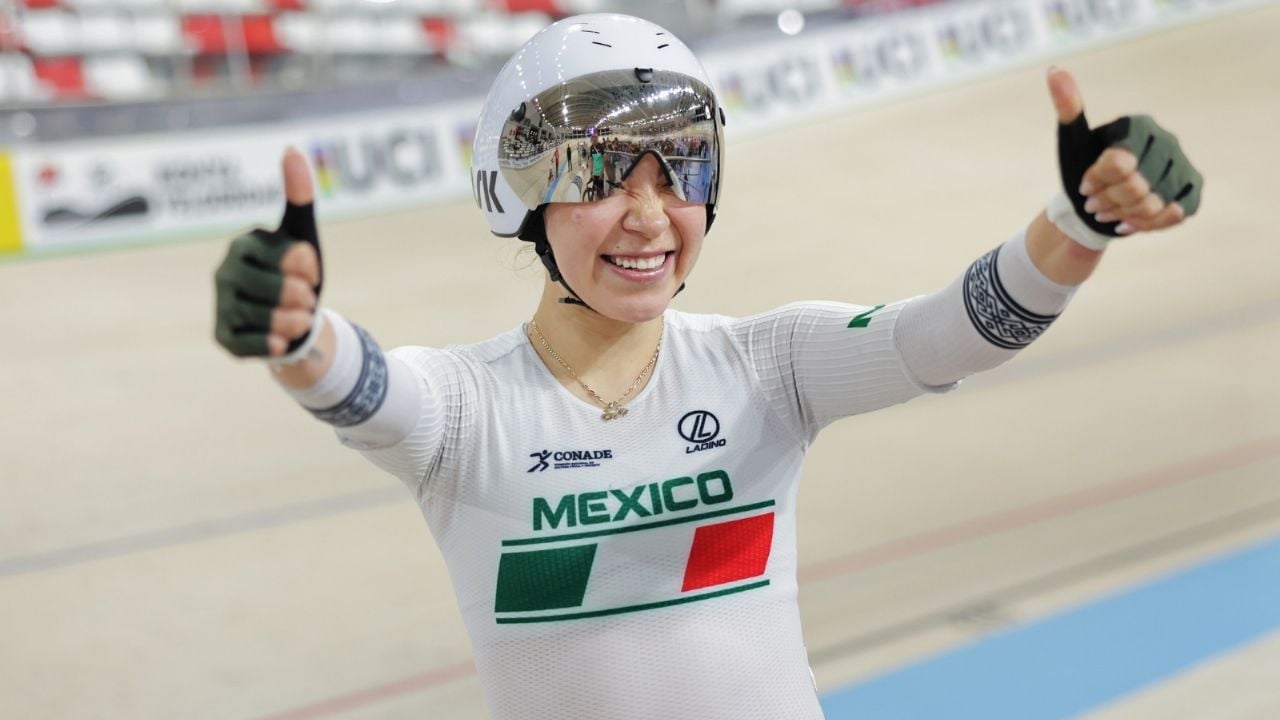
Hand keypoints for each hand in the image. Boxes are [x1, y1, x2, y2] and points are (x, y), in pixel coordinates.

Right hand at [214, 148, 322, 358]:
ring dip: (295, 323)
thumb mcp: (303, 236)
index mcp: (245, 243)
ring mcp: (221, 305)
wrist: (292, 320)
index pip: (289, 255)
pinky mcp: (222, 337)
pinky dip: (273, 345)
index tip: (309, 271)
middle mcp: (224, 272)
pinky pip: (251, 345)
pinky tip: (281, 342)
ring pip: (266, 319)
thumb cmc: (297, 273)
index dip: (308, 268)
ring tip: (299, 319)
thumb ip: (299, 196)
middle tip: (306, 299)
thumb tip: (293, 148)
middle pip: (277, 290)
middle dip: (302, 298)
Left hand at [1049, 67, 1201, 236]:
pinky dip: (1147, 224)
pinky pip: (1172, 214)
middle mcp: (1167, 140)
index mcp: (1139, 126)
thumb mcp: (1071, 140)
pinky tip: (1130, 221)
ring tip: (1109, 211)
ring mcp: (1183, 165)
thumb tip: (1054, 69)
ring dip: (1123, 215)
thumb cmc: (1081, 169)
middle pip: (1136, 186)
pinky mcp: (1193, 190)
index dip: (1097, 181)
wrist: (1096, 204)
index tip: (1085, 184)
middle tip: (1094, 203)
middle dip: (1108, 201)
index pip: (1119, 163)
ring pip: (1153, 203)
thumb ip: (1067, 107)